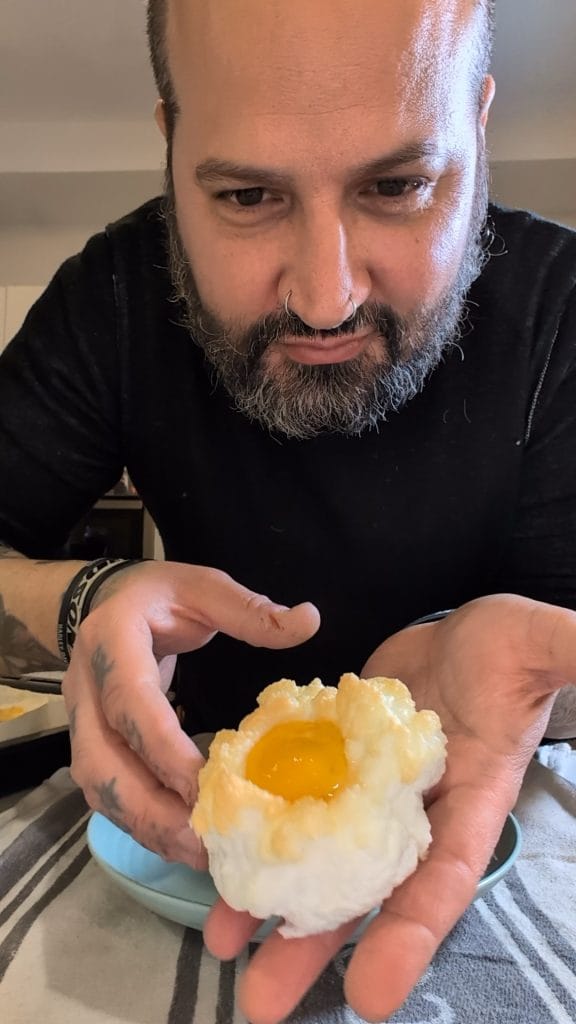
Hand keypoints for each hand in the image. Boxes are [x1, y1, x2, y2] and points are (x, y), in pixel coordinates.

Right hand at [61, 561, 318, 864]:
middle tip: (203, 843)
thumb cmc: (159, 596)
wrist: (104, 602)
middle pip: (102, 762)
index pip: (131, 702)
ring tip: (200, 856)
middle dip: (150, 809)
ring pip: (100, 789)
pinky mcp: (92, 747)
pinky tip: (184, 844)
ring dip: (146, 827)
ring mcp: (81, 722)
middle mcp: (85, 688)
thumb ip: (250, 609)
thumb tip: (308, 621)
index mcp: (111, 640)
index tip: (207, 786)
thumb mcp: (202, 587)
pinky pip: (109, 796)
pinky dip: (143, 824)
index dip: (164, 749)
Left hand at [204, 594, 575, 1022]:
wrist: (454, 635)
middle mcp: (412, 815)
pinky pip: (289, 800)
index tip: (369, 998)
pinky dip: (254, 827)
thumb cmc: (505, 647)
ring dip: (267, 901)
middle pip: (364, 891)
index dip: (410, 937)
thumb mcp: (538, 645)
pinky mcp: (330, 760)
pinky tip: (213, 850)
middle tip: (261, 1003)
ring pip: (314, 856)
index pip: (443, 880)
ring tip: (220, 945)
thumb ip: (568, 655)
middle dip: (314, 947)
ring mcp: (365, 791)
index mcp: (469, 804)